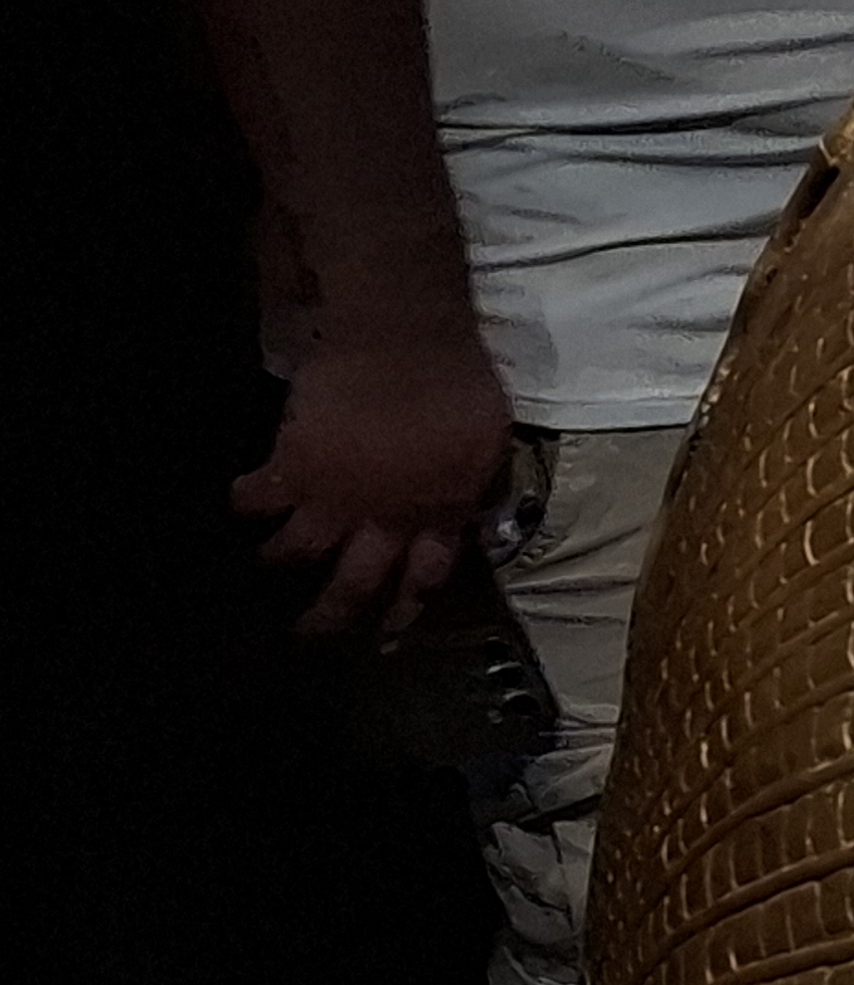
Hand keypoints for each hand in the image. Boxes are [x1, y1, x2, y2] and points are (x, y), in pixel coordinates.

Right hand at [235, 330, 513, 635]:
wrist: (405, 346)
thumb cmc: (460, 384)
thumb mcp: (488, 445)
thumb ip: (474, 482)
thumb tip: (472, 503)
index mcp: (439, 516)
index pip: (423, 578)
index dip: (404, 608)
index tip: (387, 635)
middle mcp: (384, 521)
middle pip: (354, 585)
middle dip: (329, 617)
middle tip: (306, 638)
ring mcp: (334, 499)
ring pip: (296, 551)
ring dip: (275, 561)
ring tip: (260, 568)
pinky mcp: (292, 468)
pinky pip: (255, 498)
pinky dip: (242, 500)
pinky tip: (234, 499)